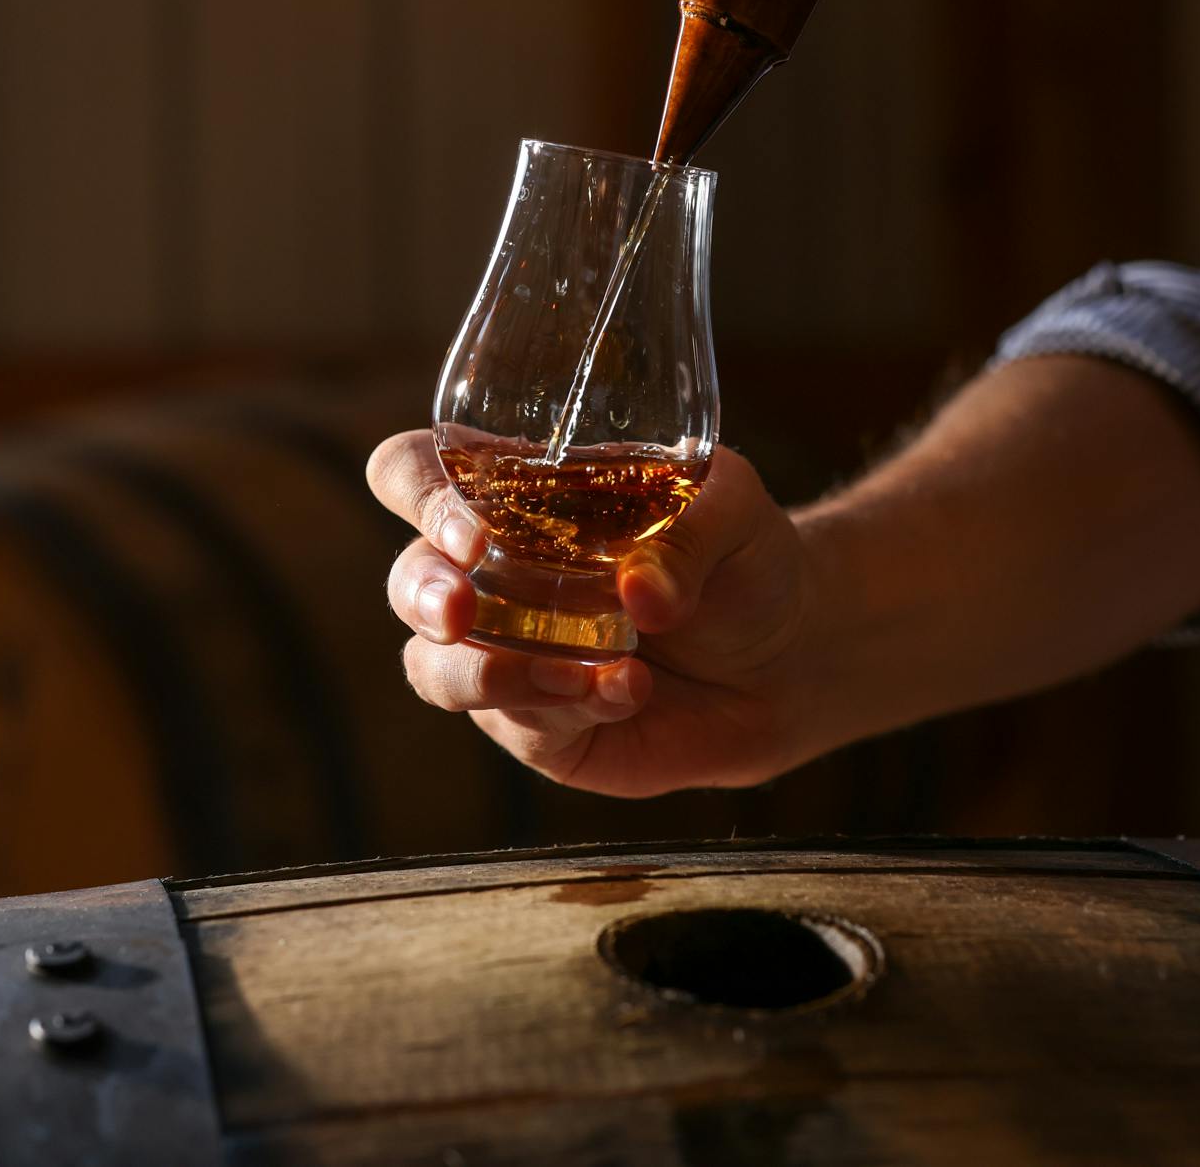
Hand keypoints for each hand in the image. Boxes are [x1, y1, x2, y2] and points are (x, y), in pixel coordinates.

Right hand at [365, 430, 825, 796]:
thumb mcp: (737, 512)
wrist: (790, 661)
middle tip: (467, 612)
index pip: (414, 472)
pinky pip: (515, 723)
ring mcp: (505, 654)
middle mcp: (490, 573)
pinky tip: (629, 691)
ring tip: (582, 672)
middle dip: (427, 596)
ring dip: (491, 673)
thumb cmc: (745, 560)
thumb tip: (642, 594)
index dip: (420, 494)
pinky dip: (567, 706)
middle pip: (409, 579)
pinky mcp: (535, 726)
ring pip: (434, 668)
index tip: (473, 531)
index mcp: (513, 492)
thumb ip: (692, 534)